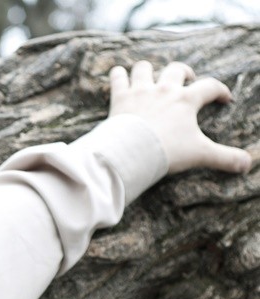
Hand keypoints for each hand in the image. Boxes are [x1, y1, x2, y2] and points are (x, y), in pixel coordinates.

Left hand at [109, 61, 250, 174]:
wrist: (132, 152)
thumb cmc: (167, 152)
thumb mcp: (201, 154)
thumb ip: (225, 158)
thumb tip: (247, 165)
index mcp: (186, 100)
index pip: (210, 87)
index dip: (220, 91)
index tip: (224, 98)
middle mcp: (164, 90)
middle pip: (176, 70)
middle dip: (183, 72)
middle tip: (186, 80)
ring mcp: (140, 91)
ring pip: (144, 68)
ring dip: (147, 70)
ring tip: (150, 77)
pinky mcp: (119, 98)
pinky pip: (117, 77)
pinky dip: (118, 75)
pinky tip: (119, 76)